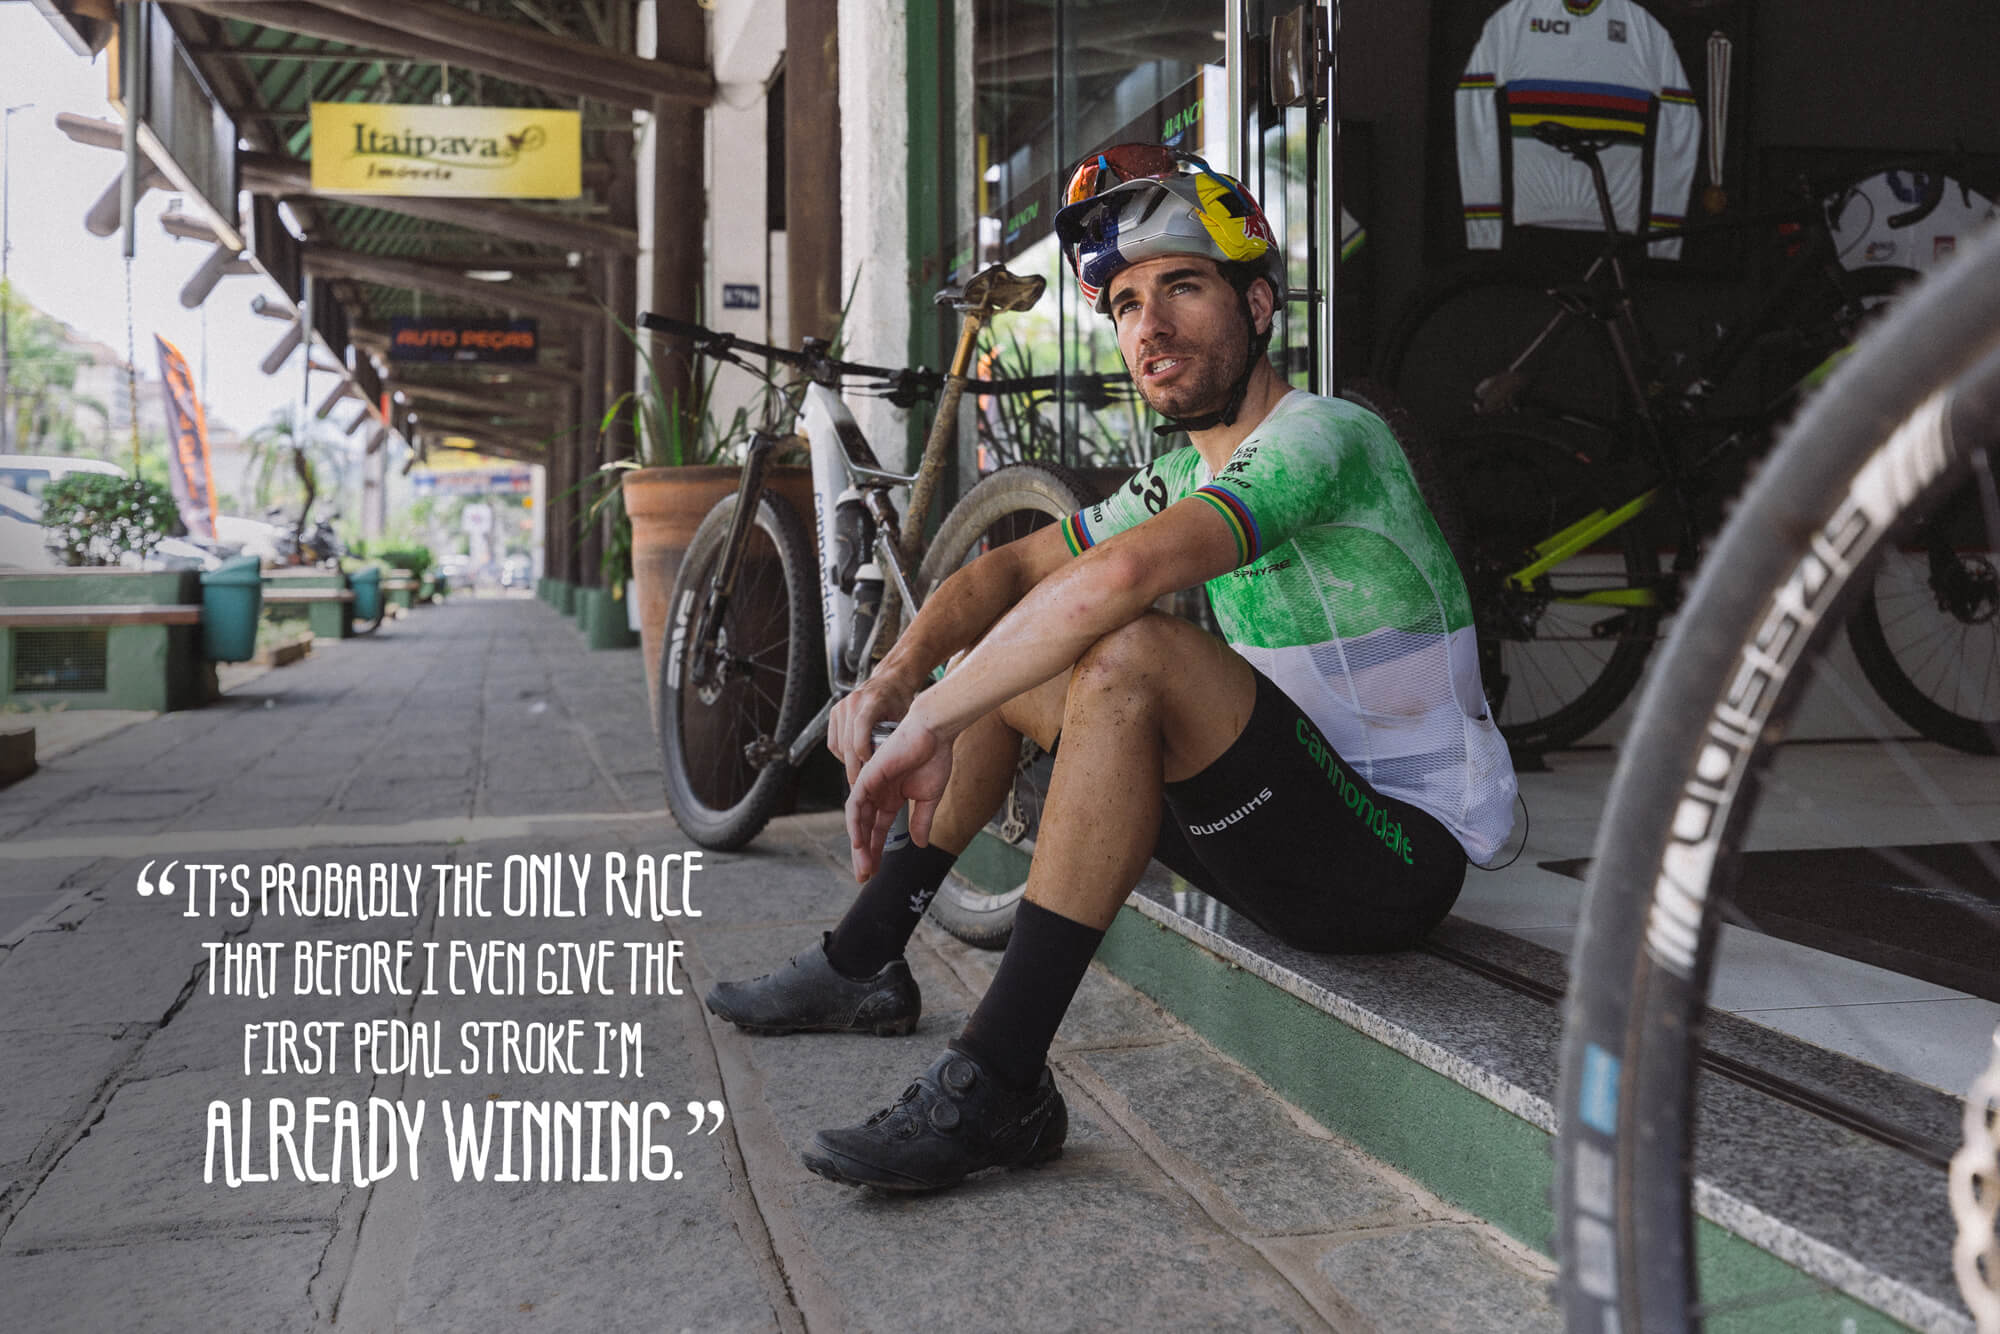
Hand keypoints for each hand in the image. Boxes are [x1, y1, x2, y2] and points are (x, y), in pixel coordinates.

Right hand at [827, 666, 920, 785]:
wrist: (889, 681)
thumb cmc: (899, 700)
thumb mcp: (904, 717)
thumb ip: (896, 737)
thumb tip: (890, 765)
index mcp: (873, 701)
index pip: (861, 726)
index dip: (863, 750)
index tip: (870, 767)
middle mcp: (853, 702)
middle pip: (847, 742)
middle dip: (854, 767)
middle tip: (861, 785)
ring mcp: (841, 706)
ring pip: (838, 745)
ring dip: (847, 762)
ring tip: (860, 772)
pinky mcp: (835, 712)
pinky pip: (833, 741)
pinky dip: (841, 754)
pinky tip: (854, 759)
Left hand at [845, 714, 954, 881]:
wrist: (934, 732)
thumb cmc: (935, 758)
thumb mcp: (929, 798)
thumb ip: (922, 821)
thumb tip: (918, 845)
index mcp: (892, 797)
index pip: (879, 829)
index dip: (877, 850)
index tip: (876, 872)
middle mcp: (879, 793)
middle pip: (866, 828)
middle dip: (865, 853)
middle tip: (864, 877)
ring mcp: (871, 785)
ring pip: (858, 820)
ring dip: (859, 844)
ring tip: (864, 866)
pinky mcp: (868, 776)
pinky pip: (855, 804)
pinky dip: (855, 823)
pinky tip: (858, 842)